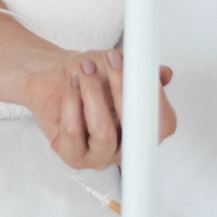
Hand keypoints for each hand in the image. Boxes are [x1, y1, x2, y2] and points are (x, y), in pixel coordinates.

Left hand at [21, 48, 176, 170]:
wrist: (53, 77)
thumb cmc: (88, 76)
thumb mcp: (117, 65)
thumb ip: (140, 70)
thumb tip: (164, 74)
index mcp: (146, 130)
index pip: (163, 124)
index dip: (154, 97)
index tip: (140, 70)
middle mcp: (127, 147)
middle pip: (135, 130)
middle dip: (123, 89)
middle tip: (112, 61)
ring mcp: (101, 156)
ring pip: (104, 133)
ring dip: (94, 94)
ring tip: (85, 70)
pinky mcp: (73, 155)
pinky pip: (74, 133)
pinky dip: (72, 104)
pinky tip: (72, 86)